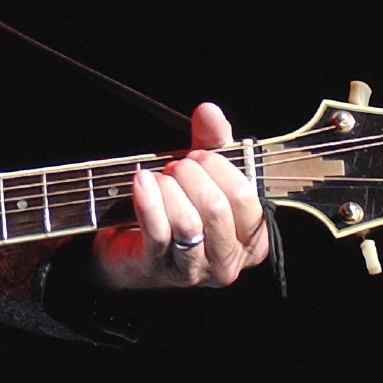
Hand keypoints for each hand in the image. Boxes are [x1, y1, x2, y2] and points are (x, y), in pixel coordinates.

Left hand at [93, 102, 268, 289]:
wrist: (130, 248)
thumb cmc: (177, 208)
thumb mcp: (201, 173)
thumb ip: (211, 142)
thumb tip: (209, 112)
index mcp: (252, 241)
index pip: (246, 197)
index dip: (219, 168)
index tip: (199, 157)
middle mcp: (229, 262)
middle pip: (216, 208)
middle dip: (190, 175)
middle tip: (174, 167)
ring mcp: (194, 270)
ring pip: (188, 223)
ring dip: (168, 189)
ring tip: (157, 178)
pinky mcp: (159, 269)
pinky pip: (157, 231)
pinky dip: (148, 200)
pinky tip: (140, 181)